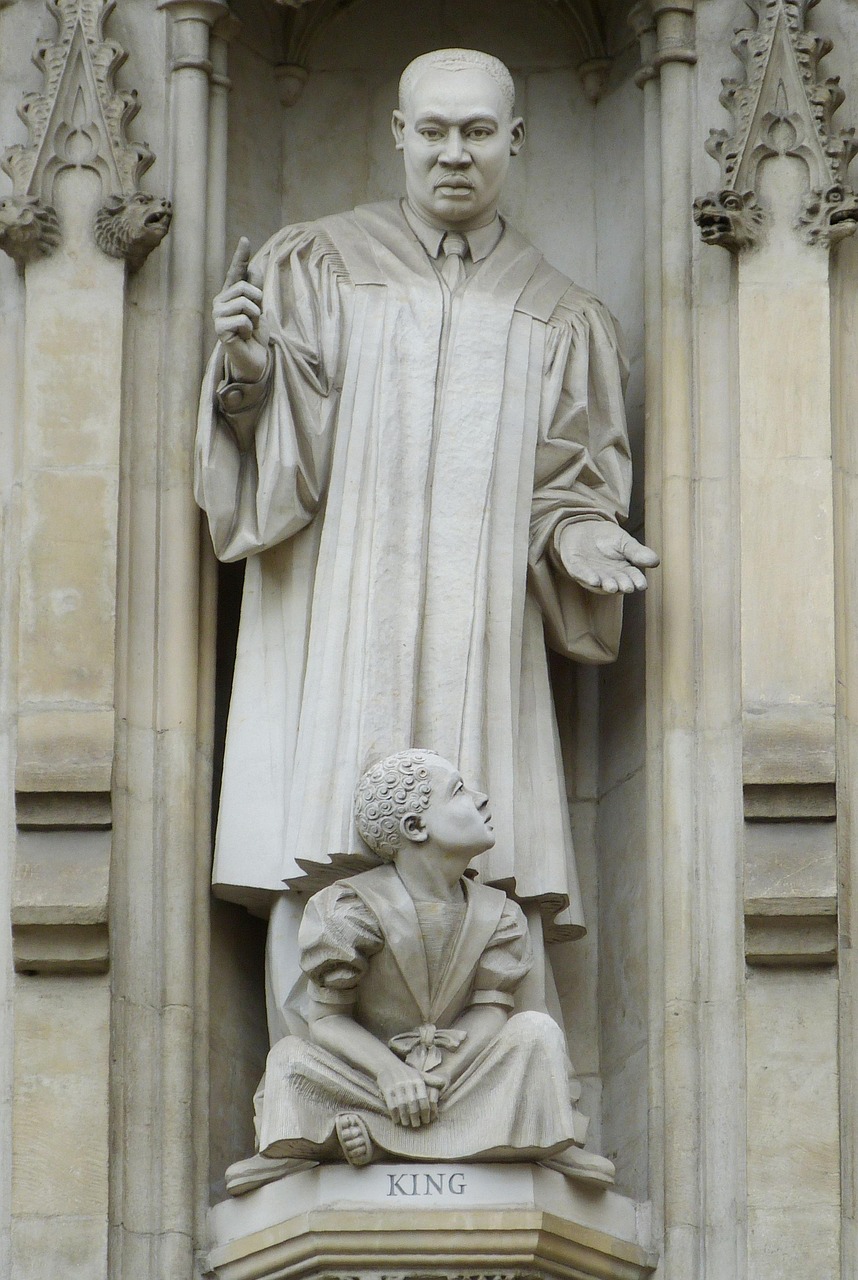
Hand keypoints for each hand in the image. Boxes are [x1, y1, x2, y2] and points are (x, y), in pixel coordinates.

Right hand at [213, 237, 268, 383]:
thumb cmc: (254, 335)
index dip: (241, 256)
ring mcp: (217, 315)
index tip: (245, 239)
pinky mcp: (219, 328)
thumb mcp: (259, 309)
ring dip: (254, 318)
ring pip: (244, 303)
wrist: (254, 358)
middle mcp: (220, 301)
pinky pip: (243, 319)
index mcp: (230, 295)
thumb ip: (256, 290)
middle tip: (254, 319)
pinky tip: (243, 337)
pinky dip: (249, 329)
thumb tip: (254, 267)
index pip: (236, 272)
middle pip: (244, 287)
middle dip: (257, 303)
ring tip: (248, 329)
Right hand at [376, 1064, 441, 1127]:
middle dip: (415, 1117)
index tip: (426, 1120)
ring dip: (405, 1117)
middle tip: (416, 1124)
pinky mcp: (387, 1090)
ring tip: (407, 1124)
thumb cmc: (406, 1072)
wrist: (387, 1064)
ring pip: (402, 1106)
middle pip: (413, 1104)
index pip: (424, 1099)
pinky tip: (396, 1120)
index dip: (426, 1112)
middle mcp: (407, 1083)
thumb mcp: (419, 1074)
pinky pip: (391, 1105)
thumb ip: (430, 1080)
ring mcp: (396, 1086)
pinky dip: (394, 1115)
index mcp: (417, 1080)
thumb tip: (444, 1083)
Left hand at [556, 520, 659, 593]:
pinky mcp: (576, 569)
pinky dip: (588, 578)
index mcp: (623, 570)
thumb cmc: (606, 537)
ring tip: (613, 586)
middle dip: (622, 585)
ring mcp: (592, 574)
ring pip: (601, 583)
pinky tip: (595, 580)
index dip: (637, 581)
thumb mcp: (624, 542)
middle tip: (628, 587)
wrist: (583, 527)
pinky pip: (582, 575)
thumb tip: (655, 561)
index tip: (642, 585)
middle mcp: (609, 576)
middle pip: (618, 583)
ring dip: (606, 585)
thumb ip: (637, 552)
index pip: (633, 578)